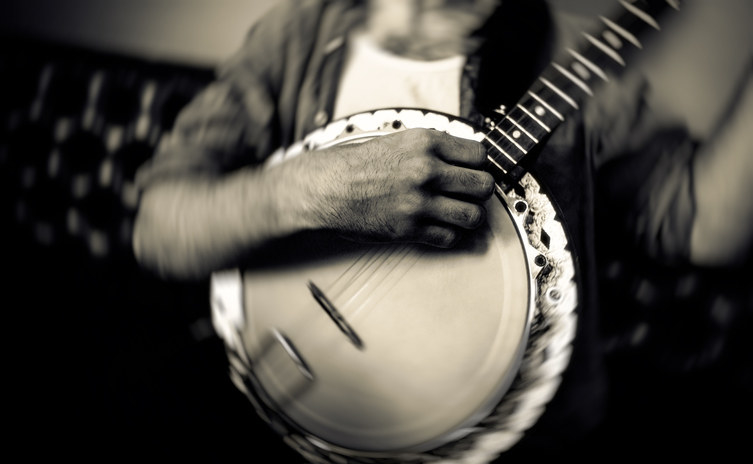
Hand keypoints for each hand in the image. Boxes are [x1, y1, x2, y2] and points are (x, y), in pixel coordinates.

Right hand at [306, 128, 494, 246]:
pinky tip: (439, 227)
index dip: (479, 165)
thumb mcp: (398, 139)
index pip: (480, 155)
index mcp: (425, 142)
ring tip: (459, 213)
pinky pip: (450, 237)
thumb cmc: (357, 164)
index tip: (473, 171)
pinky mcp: (409, 228)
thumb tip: (466, 156)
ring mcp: (419, 201)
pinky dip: (449, 235)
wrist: (326, 188)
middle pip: (483, 186)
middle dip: (480, 191)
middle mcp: (427, 170)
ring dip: (470, 216)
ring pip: (473, 216)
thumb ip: (433, 147)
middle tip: (469, 194)